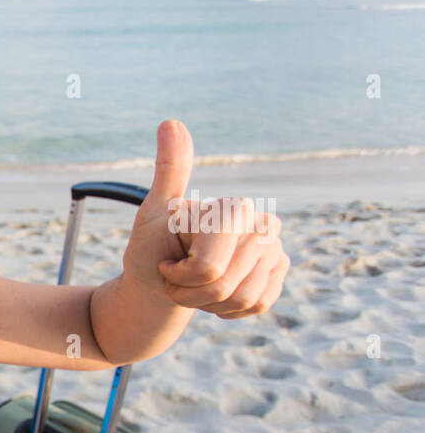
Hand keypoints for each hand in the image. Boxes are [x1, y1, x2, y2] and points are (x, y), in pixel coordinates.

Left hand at [123, 120, 289, 319]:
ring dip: (207, 302)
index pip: (210, 267)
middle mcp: (264, 224)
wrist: (163, 282)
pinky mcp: (279, 275)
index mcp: (235, 208)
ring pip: (242, 298)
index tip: (168, 262)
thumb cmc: (154, 248)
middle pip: (225, 284)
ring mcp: (275, 250)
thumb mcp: (153, 212)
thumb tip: (170, 122)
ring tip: (195, 286)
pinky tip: (215, 295)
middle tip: (177, 278)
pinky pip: (256, 305)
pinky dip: (227, 310)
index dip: (182, 275)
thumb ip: (169, 171)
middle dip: (191, 292)